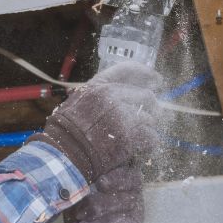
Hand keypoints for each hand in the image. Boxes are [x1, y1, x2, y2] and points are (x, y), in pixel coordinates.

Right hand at [28, 62, 159, 182]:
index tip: (156, 79)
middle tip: (148, 119)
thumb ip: (98, 94)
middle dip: (150, 108)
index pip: (128, 70)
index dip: (146, 73)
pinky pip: (151, 137)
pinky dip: (148, 144)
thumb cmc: (66, 131)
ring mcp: (122, 116)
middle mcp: (112, 97)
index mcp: (98, 86)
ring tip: (137, 139)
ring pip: (150, 118)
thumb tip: (119, 94)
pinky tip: (140, 149)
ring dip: (146, 129)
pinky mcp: (129, 136)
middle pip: (146, 96)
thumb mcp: (77, 102)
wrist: (65, 153)